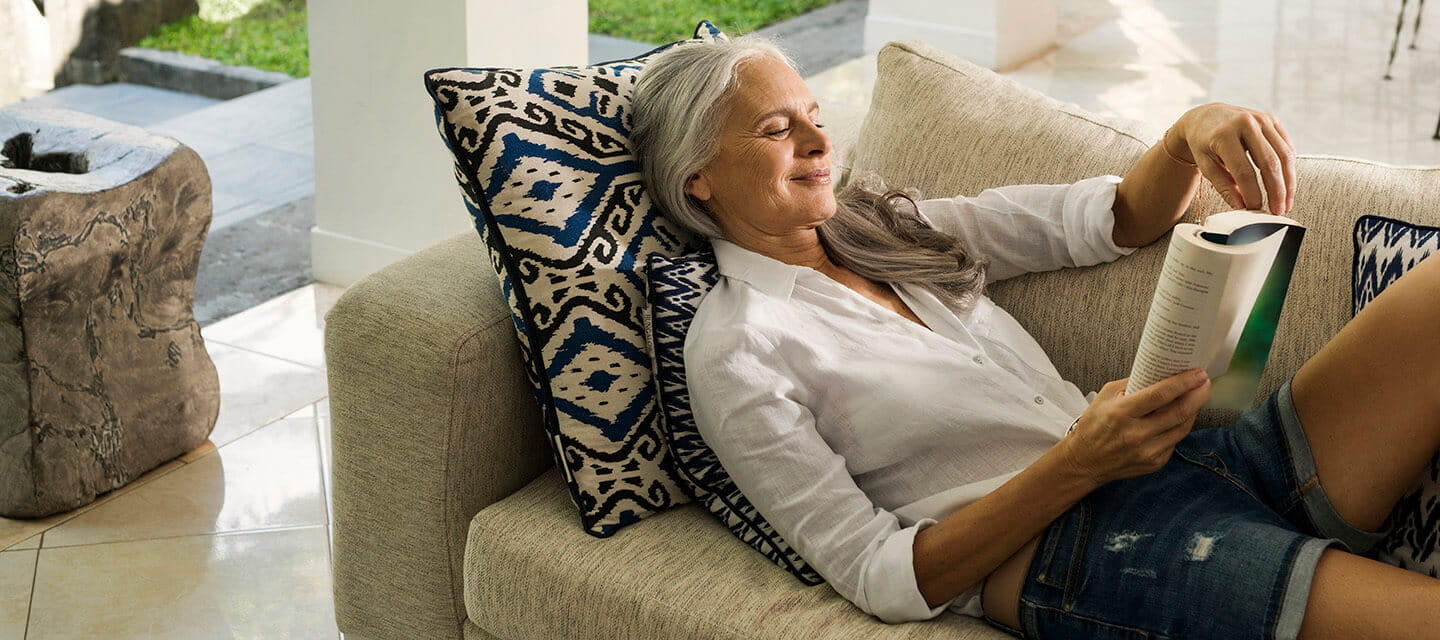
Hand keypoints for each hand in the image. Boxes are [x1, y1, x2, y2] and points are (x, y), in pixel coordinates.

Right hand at [1060, 369, 1210, 486]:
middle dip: (1198, 394)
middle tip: (1205, 382)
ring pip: (1183, 427)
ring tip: (1197, 396)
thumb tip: (1159, 374)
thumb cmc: (1093, 425)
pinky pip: (1175, 441)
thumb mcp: (1105, 397)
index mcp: (1122, 413)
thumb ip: (1131, 385)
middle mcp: (1137, 434)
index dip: (1184, 382)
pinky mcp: (1154, 463)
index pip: (1161, 395)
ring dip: (1194, 409)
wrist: (1084, 461)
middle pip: (1179, 411)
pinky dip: (1180, 426)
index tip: (1198, 372)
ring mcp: (1148, 451)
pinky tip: (1180, 416)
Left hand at [1169, 103, 1296, 215]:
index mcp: (1224, 135)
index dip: (1252, 193)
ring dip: (1289, 182)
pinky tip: (1287, 184)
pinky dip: (1289, 167)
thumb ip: (1224, 187)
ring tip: (1286, 202)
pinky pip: (1287, 146)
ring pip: (1284, 155)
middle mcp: (1246, 123)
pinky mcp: (1273, 120)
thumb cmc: (1203, 144)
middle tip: (1278, 211)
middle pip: (1269, 162)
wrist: (1205, 117)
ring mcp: (1262, 119)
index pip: (1243, 171)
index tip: (1255, 209)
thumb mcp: (1206, 165)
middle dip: (1276, 190)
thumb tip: (1242, 208)